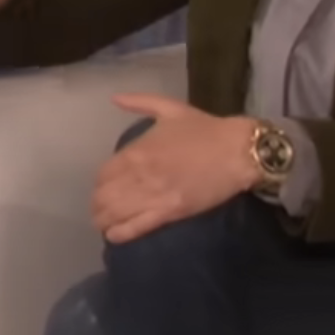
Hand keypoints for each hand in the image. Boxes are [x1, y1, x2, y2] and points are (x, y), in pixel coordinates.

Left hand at [90, 94, 261, 244]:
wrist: (236, 151)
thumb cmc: (205, 129)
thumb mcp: (169, 108)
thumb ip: (139, 102)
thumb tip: (114, 98)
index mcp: (136, 151)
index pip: (103, 174)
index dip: (99, 184)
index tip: (102, 189)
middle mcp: (138, 175)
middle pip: (104, 197)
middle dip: (98, 206)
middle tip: (101, 211)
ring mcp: (152, 196)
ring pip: (115, 214)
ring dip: (104, 221)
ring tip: (104, 225)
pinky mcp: (169, 213)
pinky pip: (136, 227)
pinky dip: (120, 234)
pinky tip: (114, 236)